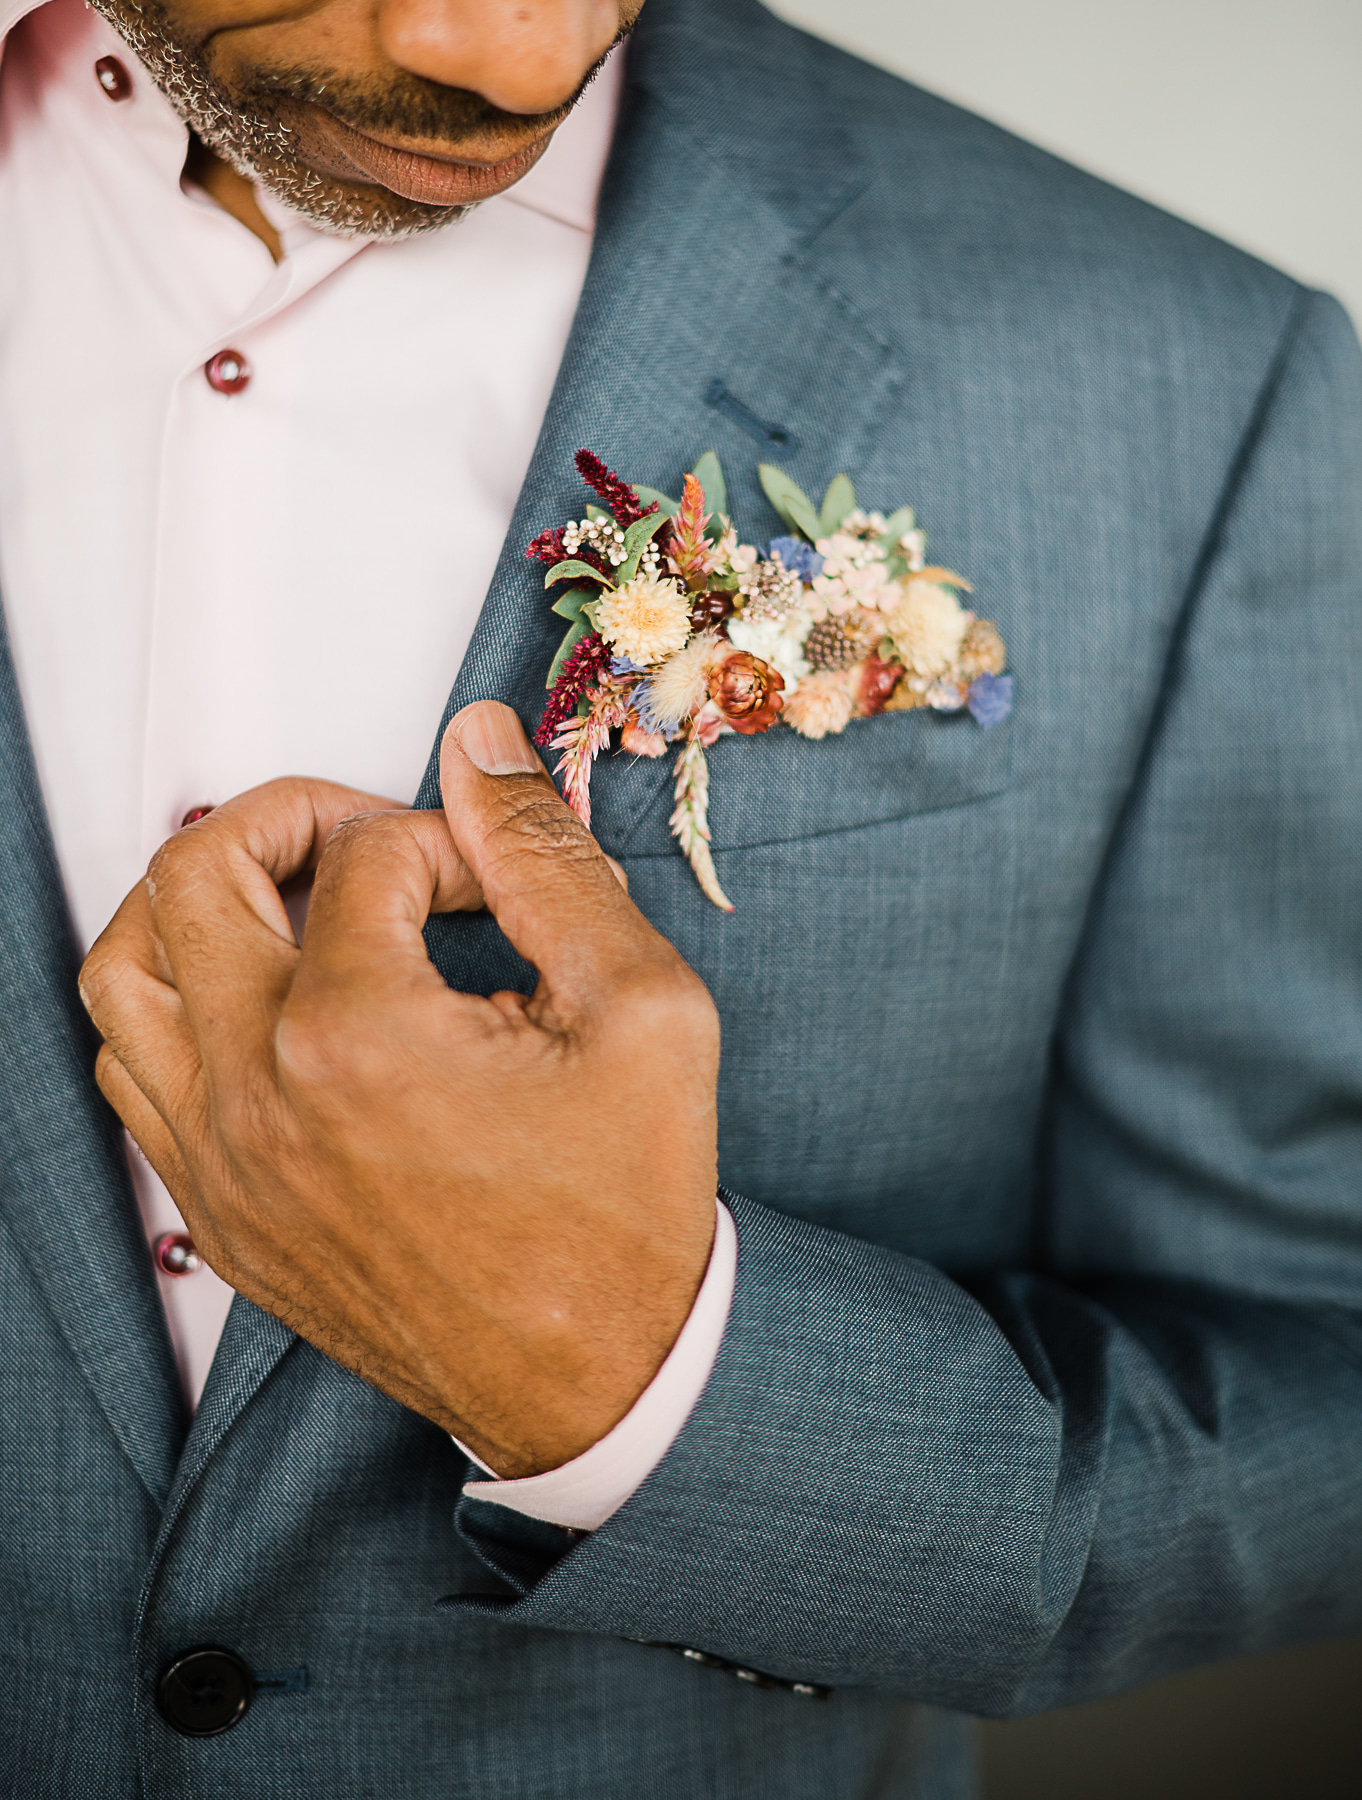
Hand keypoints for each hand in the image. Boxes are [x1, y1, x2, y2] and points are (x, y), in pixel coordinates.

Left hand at [79, 703, 719, 1476]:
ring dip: (197, 901)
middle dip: (287, 818)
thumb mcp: (640, 1004)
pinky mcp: (216, 1209)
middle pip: (194, 872)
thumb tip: (478, 742)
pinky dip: (175, 1002)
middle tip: (369, 838)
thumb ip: (547, 854)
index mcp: (357, 1035)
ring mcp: (220, 1159)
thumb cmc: (626, 1206)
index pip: (362, 854)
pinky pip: (131, 1070)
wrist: (599, 1378)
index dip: (449, 838)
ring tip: (291, 897)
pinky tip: (262, 1001)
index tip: (499, 880)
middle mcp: (257, 1093)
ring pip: (123, 971)